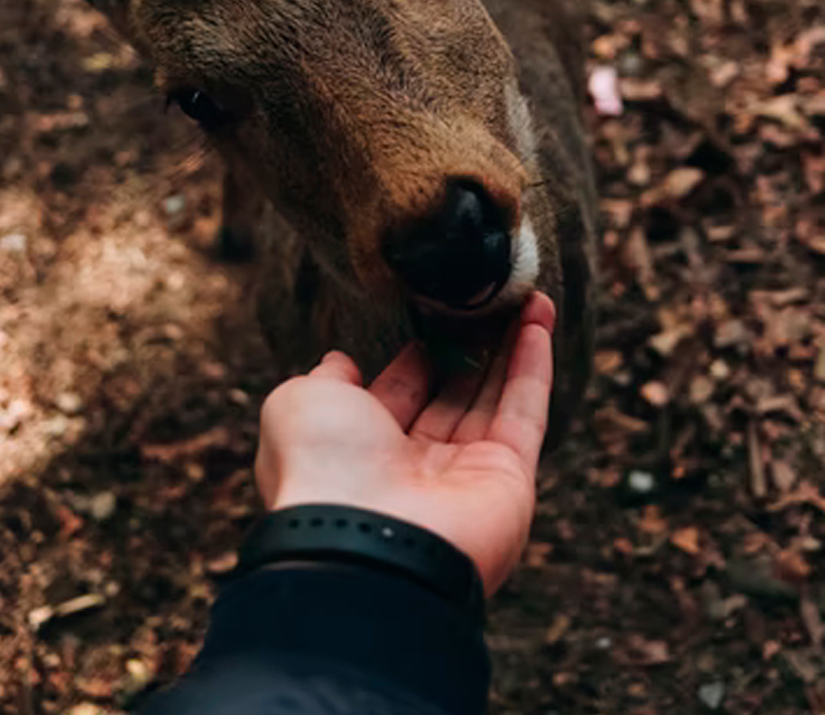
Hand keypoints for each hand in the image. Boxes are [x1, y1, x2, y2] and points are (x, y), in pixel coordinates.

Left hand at [254, 293, 553, 594]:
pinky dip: (534, 366)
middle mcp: (415, 468)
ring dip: (511, 346)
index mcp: (362, 453)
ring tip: (524, 296)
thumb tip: (341, 361)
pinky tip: (537, 320)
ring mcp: (466, 476)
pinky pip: (526, 413)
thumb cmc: (322, 468)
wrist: (363, 541)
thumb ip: (326, 378)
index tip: (429, 319)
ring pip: (493, 399)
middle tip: (484, 302)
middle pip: (451, 397)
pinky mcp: (509, 480)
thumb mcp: (300, 403)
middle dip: (469, 349)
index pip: (396, 396)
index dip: (413, 359)